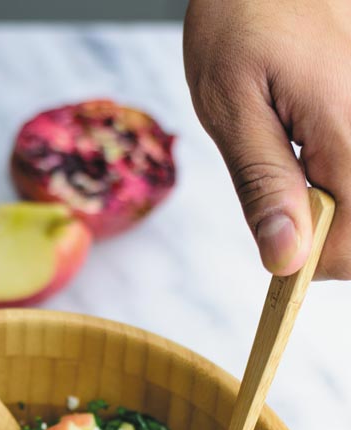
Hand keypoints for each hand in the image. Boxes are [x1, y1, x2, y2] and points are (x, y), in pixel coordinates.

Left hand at [184, 0, 349, 278]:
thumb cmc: (243, 20)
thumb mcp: (232, 107)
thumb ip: (263, 186)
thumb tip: (286, 260)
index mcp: (347, 132)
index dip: (310, 263)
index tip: (274, 247)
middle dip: (324, 235)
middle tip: (283, 203)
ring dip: (333, 206)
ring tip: (295, 161)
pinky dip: (339, 178)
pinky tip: (313, 149)